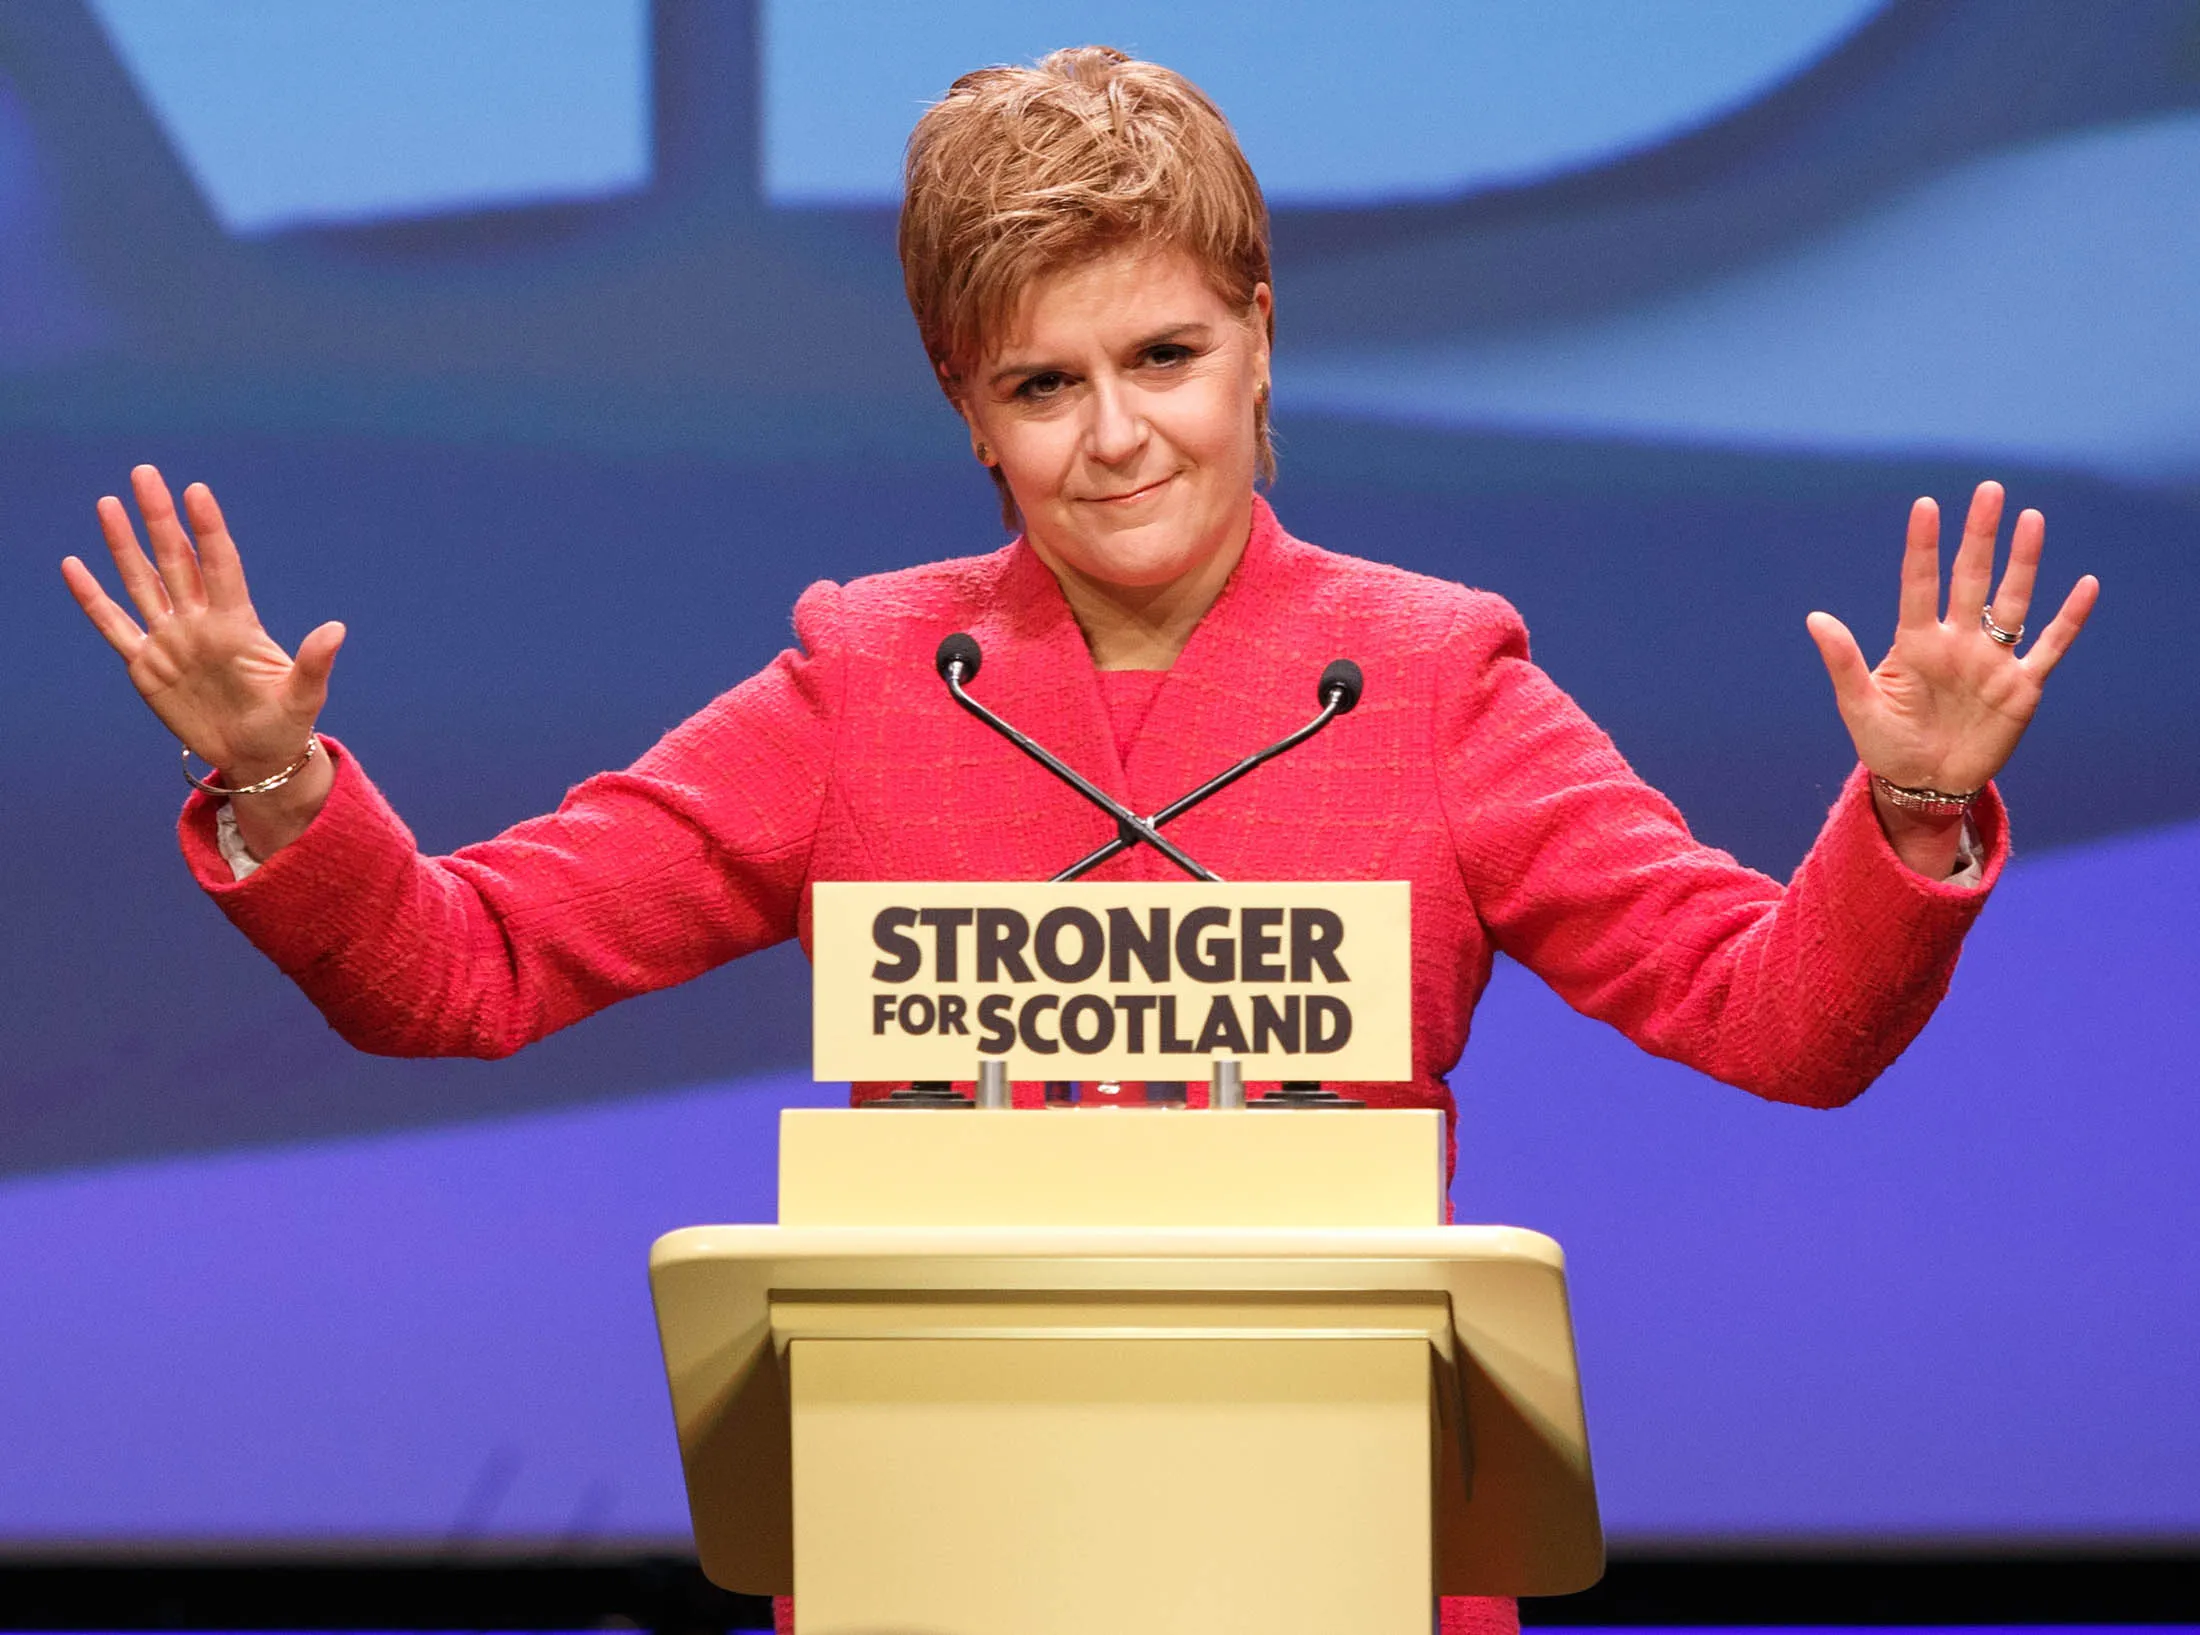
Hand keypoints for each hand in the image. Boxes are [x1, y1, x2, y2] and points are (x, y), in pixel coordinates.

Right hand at [62, 465, 342, 850]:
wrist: (257, 755)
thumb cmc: (286, 723)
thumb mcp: (304, 695)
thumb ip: (315, 662)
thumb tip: (337, 628)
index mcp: (237, 624)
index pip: (221, 565)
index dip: (209, 529)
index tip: (197, 491)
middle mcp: (200, 622)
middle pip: (176, 560)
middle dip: (160, 518)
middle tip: (146, 473)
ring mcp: (170, 641)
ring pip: (141, 582)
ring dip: (124, 545)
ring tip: (109, 503)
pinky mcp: (146, 666)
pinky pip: (114, 626)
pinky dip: (93, 599)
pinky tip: (74, 565)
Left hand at [1806, 482, 2097, 873]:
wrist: (1923, 785)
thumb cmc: (1886, 743)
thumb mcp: (1859, 706)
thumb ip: (1844, 661)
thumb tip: (1815, 618)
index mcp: (1915, 643)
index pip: (1920, 584)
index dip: (1924, 547)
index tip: (1926, 505)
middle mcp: (1957, 642)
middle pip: (1971, 579)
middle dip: (1980, 536)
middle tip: (1988, 490)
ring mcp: (1991, 662)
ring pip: (2013, 601)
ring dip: (2023, 562)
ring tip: (2031, 518)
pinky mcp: (2020, 688)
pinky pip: (2049, 647)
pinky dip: (2068, 619)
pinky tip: (2086, 585)